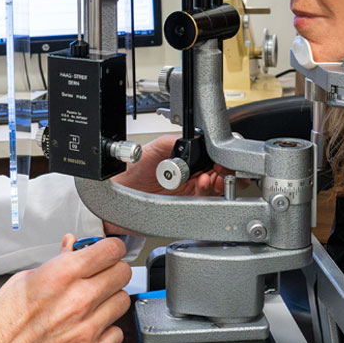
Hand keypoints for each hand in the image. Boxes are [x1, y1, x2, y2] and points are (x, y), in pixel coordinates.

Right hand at [0, 235, 131, 342]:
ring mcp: (87, 327)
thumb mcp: (24, 279)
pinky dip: (107, 329)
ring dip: (110, 299)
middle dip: (113, 270)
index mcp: (62, 275)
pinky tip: (90, 326)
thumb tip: (71, 246)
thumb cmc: (2, 320)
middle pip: (122, 273)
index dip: (111, 247)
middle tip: (101, 275)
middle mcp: (79, 299)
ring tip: (93, 302)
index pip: (111, 249)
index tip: (109, 250)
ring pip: (123, 301)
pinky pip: (117, 332)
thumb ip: (57, 261)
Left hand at [101, 136, 232, 235]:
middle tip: (221, 169)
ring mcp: (190, 192)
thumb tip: (191, 136)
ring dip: (219, 182)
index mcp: (186, 161)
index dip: (219, 158)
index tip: (220, 157)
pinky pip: (204, 201)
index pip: (211, 158)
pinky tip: (204, 183)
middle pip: (219, 174)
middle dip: (225, 171)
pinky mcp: (186, 206)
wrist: (119, 192)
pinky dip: (208, 192)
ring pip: (216, 189)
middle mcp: (191, 176)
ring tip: (211, 176)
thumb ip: (172, 141)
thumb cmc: (132, 170)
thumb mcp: (153, 148)